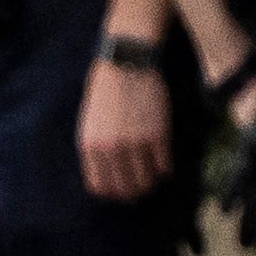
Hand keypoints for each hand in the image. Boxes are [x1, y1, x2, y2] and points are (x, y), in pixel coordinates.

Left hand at [78, 44, 174, 202]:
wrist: (127, 62)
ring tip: (153, 177)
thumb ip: (96, 149)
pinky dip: (165, 170)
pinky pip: (164, 167)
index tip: (121, 189)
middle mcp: (111, 149)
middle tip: (141, 188)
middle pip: (125, 189)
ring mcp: (135, 144)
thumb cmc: (107, 89)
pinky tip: (164, 163)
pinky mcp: (158, 136)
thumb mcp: (90, 121)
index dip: (112, 193)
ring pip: (146, 181)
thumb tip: (107, 175)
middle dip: (133, 192)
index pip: (100, 187)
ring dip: (151, 183)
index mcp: (90, 146)